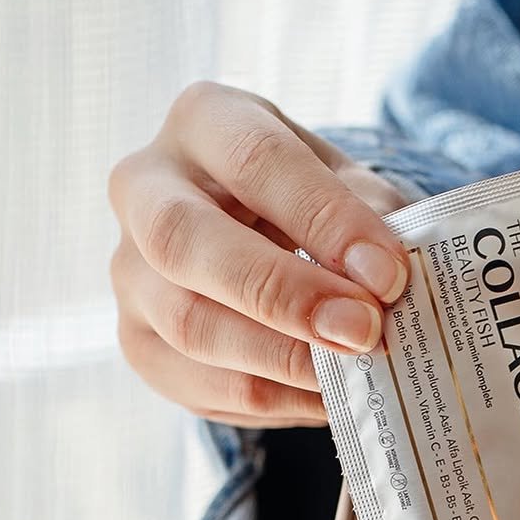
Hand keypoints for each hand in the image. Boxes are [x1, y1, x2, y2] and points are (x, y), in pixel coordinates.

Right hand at [108, 81, 410, 427]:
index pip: (256, 160)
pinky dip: (275, 399)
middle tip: (363, 332)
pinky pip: (200, 384)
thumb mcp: (353, 188)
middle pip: (185, 241)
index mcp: (204, 121)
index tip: (389, 275)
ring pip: (189, 324)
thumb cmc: (314, 203)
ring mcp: (129, 271)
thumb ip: (374, 222)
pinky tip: (329, 397)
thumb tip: (388, 283)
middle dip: (283, 293)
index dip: (326, 219)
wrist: (266, 238)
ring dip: (283, 357)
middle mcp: (145, 187)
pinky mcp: (139, 343)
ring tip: (356, 372)